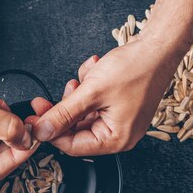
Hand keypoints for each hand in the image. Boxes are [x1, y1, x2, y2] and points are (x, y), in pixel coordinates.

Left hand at [27, 36, 180, 155]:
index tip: (34, 120)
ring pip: (82, 114)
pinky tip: (94, 73)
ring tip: (82, 79)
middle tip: (44, 100)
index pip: (72, 146)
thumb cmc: (136, 68)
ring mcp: (119, 121)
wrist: (159, 46)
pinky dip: (88, 89)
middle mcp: (119, 135)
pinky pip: (93, 104)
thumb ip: (63, 114)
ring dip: (76, 96)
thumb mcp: (91, 92)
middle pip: (75, 130)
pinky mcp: (118, 108)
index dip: (50, 133)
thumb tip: (42, 130)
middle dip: (63, 110)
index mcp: (116, 139)